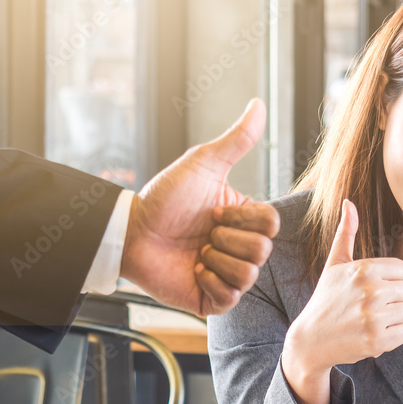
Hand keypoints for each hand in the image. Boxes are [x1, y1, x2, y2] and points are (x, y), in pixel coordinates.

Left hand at [120, 99, 280, 315]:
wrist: (132, 231)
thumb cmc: (164, 197)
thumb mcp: (203, 164)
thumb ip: (236, 140)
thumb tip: (258, 104)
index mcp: (243, 220)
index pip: (271, 225)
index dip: (243, 217)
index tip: (214, 209)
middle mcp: (238, 248)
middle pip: (263, 250)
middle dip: (227, 238)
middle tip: (202, 231)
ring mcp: (226, 275)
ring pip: (249, 275)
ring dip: (217, 259)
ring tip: (196, 251)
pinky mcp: (210, 299)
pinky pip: (230, 298)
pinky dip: (210, 282)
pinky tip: (193, 270)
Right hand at [282, 200, 402, 403]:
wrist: (311, 339)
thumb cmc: (326, 299)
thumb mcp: (334, 264)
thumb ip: (346, 233)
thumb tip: (349, 201)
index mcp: (364, 269)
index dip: (390, 280)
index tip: (371, 288)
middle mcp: (371, 291)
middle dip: (393, 300)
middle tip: (369, 306)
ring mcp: (374, 317)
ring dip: (392, 318)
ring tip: (369, 319)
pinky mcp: (377, 340)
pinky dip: (392, 336)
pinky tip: (371, 333)